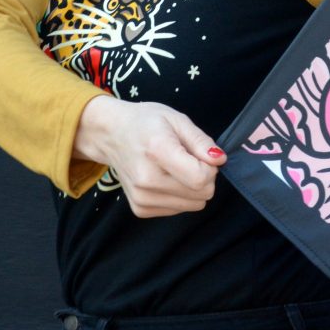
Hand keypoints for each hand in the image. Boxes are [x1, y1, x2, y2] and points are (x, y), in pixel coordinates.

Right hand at [74, 95, 226, 218]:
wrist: (111, 135)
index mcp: (158, 151)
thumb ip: (201, 141)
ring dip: (192, 188)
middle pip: (202, 194)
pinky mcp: (140, 209)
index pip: (201, 178)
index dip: (211, 168)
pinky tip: (165, 178)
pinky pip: (179, 209)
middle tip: (187, 159)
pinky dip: (179, 196)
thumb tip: (219, 160)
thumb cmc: (146, 123)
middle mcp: (147, 179)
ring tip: (174, 168)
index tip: (202, 155)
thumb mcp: (177, 120)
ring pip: (194, 205)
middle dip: (204, 177)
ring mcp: (142, 197)